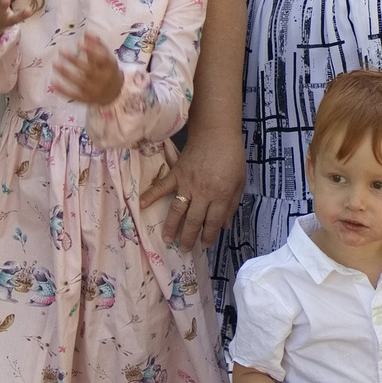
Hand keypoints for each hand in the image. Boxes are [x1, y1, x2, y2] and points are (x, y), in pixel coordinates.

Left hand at [50, 29, 122, 105]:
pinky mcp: (87, 99)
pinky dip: (63, 90)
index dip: (92, 50)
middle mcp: (102, 79)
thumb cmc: (109, 70)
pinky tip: (53, 82)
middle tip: (61, 50)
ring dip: (66, 73)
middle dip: (74, 60)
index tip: (79, 42)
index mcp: (109, 66)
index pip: (101, 58)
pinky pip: (74, 95)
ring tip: (55, 63)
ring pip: (79, 82)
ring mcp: (94, 90)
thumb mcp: (107, 57)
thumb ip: (98, 45)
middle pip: (88, 70)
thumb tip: (87, 31)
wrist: (116, 93)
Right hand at [139, 128, 246, 249]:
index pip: (213, 221)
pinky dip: (151, 195)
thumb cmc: (232, 157)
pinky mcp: (176, 174)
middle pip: (194, 220)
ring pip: (178, 210)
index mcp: (221, 195)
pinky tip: (142, 205)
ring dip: (172, 227)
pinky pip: (162, 187)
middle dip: (189, 237)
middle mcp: (203, 193)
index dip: (209, 235)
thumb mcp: (239, 182)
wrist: (217, 133)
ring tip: (167, 240)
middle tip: (184, 249)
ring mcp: (187, 184)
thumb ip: (232, 204)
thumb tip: (224, 225)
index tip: (205, 245)